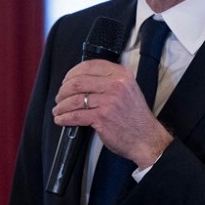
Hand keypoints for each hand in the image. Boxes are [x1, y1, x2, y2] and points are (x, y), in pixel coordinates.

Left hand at [53, 59, 171, 168]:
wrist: (146, 137)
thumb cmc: (135, 115)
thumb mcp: (128, 88)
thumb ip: (110, 80)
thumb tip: (82, 79)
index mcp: (121, 74)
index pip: (89, 66)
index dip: (72, 73)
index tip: (66, 80)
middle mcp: (115, 84)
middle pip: (78, 81)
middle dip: (63, 90)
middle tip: (60, 97)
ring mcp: (108, 100)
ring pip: (75, 99)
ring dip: (62, 105)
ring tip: (58, 110)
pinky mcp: (102, 117)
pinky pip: (76, 115)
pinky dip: (64, 117)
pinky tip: (61, 119)